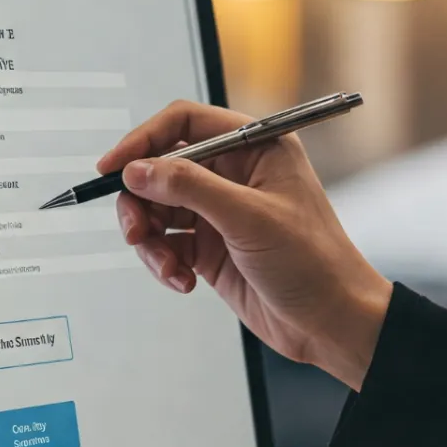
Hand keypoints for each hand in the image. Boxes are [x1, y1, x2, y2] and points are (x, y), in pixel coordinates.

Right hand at [96, 100, 392, 389]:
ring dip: (151, 239)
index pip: (184, 123)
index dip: (144, 140)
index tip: (114, 166)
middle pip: (161, 168)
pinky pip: (167, 244)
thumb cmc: (315, 262)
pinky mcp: (209, 247)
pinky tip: (183, 281)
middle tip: (135, 230)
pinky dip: (164, 262)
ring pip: (157, 209)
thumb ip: (189, 188)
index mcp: (254, 147)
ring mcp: (219, 211)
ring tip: (167, 266)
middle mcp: (234, 173)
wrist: (332, 322)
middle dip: (141, 200)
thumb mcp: (249, 218)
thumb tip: (139, 170)